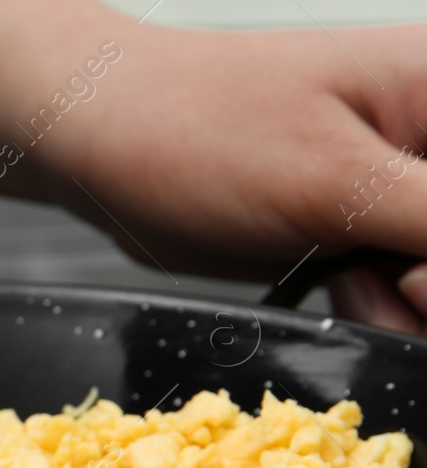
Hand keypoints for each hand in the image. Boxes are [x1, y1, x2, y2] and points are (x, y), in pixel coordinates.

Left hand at [0, 0, 426, 334]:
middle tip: (378, 276)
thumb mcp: (341, 182)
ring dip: (406, 307)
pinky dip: (379, 308)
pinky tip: (337, 288)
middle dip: (426, 291)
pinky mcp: (368, 226)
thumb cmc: (201, 131)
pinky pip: (407, 289)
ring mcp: (406, 185)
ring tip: (347, 278)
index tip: (414, 274)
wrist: (102, 142)